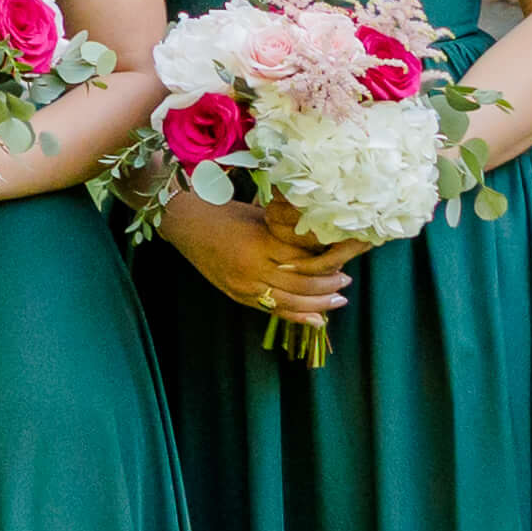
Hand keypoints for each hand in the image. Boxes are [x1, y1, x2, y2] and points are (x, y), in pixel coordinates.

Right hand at [155, 190, 353, 328]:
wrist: (185, 223)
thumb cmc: (225, 212)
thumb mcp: (261, 218)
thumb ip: (288, 235)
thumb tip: (323, 247)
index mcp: (260, 244)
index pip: (304, 262)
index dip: (328, 265)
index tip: (345, 262)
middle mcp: (252, 268)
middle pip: (300, 286)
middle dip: (327, 287)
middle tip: (346, 282)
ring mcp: (243, 285)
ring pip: (289, 303)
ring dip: (317, 304)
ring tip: (337, 300)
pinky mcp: (236, 295)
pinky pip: (271, 310)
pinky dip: (296, 316)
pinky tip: (316, 318)